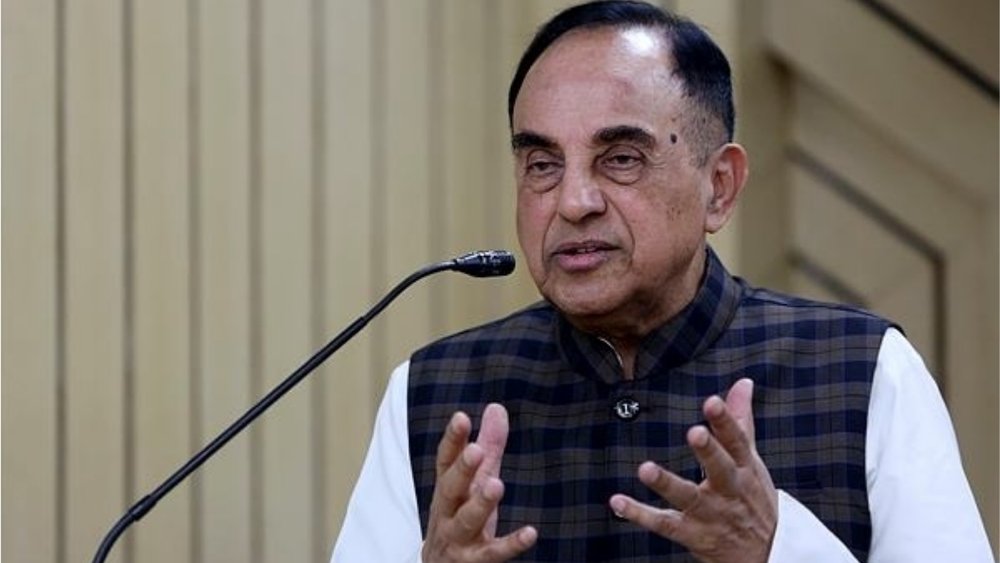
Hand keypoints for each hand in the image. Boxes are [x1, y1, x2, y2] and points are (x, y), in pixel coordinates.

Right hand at [422, 403, 536, 562]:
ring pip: (467, 520)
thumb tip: (496, 407)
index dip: (453, 440)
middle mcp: (448, 511)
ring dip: (480, 504)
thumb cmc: (459, 517)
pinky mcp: (473, 562)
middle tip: (475, 451)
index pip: (446, 460)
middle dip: (462, 469)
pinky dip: (511, 544)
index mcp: (448, 488)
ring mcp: (458, 538)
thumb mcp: (473, 481)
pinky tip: (530, 533)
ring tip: (496, 485)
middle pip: (451, 488)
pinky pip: (492, 553)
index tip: (461, 417)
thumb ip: (488, 445)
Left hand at [609, 378, 776, 562]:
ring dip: (667, 484)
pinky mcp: (693, 534)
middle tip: (694, 432)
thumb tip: (743, 383)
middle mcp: (729, 491)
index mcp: (745, 469)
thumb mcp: (752, 462)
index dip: (726, 421)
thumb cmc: (754, 500)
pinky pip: (664, 524)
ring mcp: (710, 514)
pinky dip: (640, 514)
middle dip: (709, 451)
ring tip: (646, 468)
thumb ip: (741, 421)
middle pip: (721, 469)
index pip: (737, 442)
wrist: (767, 556)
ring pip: (689, 498)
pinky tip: (618, 503)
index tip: (712, 401)